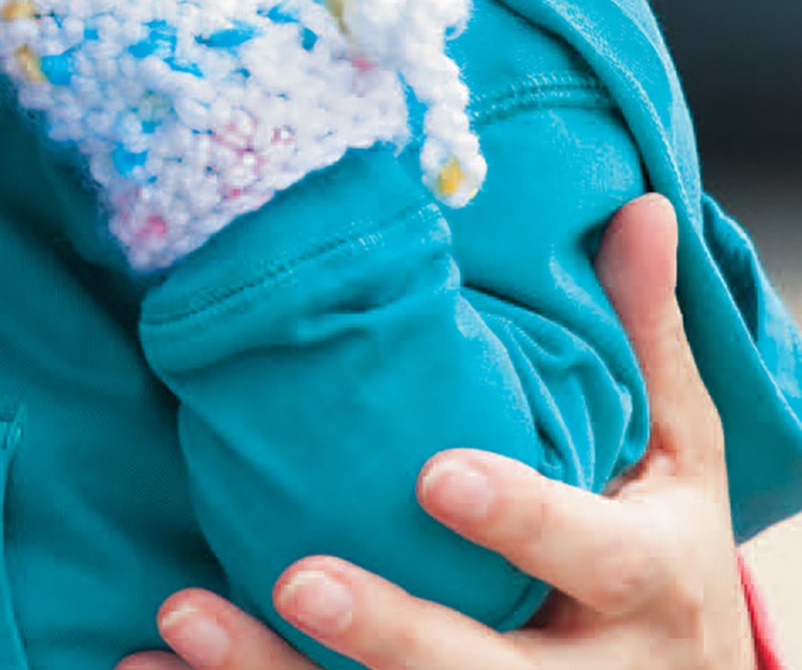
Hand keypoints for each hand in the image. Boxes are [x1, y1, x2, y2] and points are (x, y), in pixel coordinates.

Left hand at [114, 194, 753, 669]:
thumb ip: (643, 339)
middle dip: (394, 634)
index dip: (521, 522)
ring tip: (181, 613)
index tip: (435, 476)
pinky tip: (152, 667)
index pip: (590, 557)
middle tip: (297, 579)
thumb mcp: (679, 453)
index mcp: (643, 586)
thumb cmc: (662, 546)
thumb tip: (641, 206)